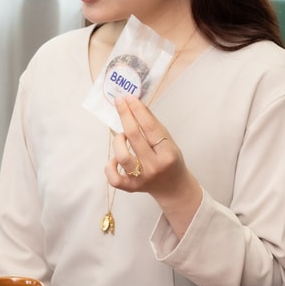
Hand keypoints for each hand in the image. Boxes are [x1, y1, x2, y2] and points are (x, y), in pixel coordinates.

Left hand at [106, 94, 203, 235]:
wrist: (174, 188)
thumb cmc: (171, 161)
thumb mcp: (169, 142)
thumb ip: (153, 125)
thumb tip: (137, 105)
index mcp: (167, 153)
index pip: (150, 127)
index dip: (138, 110)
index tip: (129, 97)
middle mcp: (154, 166)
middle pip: (134, 137)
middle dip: (125, 115)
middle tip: (119, 101)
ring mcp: (141, 178)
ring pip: (122, 156)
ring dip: (118, 140)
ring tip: (121, 135)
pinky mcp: (131, 188)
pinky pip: (114, 178)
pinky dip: (110, 166)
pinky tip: (114, 159)